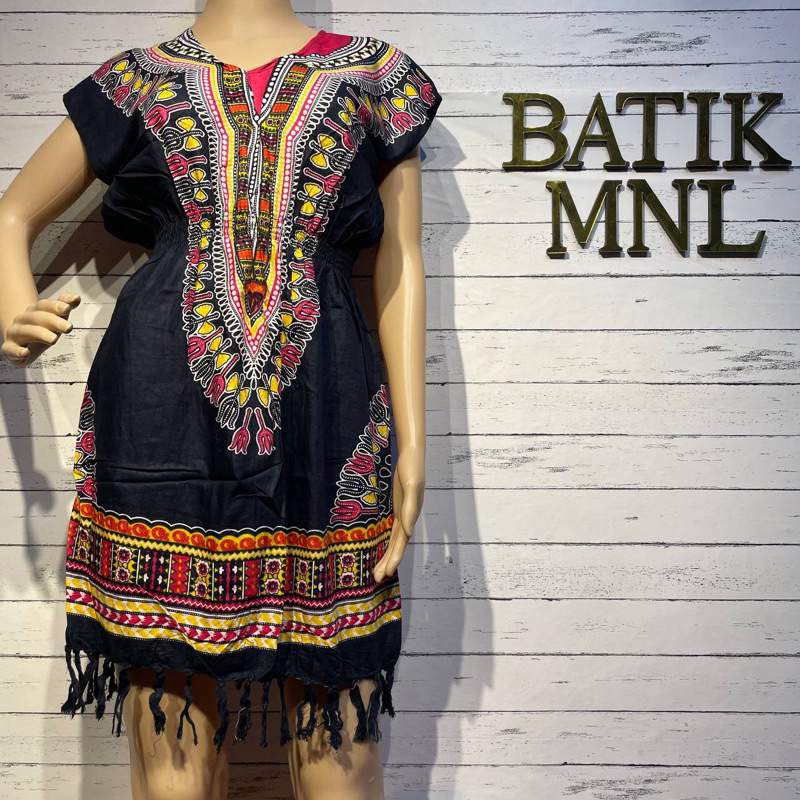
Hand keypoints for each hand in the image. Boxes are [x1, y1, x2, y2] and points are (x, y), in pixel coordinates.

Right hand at [1, 292, 80, 367]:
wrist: (20, 343)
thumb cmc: (41, 329)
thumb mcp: (56, 318)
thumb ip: (64, 307)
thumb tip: (76, 298)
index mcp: (35, 311)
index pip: (44, 305)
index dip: (55, 306)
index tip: (67, 308)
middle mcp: (23, 320)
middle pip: (37, 317)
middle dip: (54, 321)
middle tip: (68, 327)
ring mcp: (15, 333)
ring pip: (26, 331)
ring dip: (40, 334)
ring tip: (53, 339)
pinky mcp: (9, 348)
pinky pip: (11, 349)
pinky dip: (17, 351)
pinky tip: (25, 353)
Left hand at [373, 447, 424, 582]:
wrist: (411, 456)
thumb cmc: (412, 470)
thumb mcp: (411, 487)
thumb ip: (410, 509)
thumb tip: (408, 533)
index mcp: (410, 516)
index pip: (401, 543)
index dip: (394, 558)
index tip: (387, 573)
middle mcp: (407, 518)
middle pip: (397, 545)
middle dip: (388, 562)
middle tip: (377, 578)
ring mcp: (403, 514)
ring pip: (395, 540)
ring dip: (388, 555)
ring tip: (378, 570)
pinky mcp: (398, 508)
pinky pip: (393, 530)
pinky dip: (390, 542)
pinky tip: (385, 549)